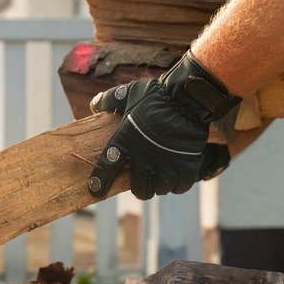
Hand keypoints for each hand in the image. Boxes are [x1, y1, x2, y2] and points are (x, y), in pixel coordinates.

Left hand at [87, 51, 239, 199]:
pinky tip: (176, 176)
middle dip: (140, 188)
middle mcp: (145, 157)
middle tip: (142, 181)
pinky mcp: (187, 165)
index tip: (95, 190)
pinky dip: (177, 185)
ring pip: (160, 189)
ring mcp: (167, 163)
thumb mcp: (129, 93)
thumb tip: (94, 104)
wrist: (188, 96)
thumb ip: (110, 100)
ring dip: (159, 185)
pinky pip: (180, 187)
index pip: (108, 166)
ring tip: (160, 177)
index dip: (100, 181)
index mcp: (126, 141)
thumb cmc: (157, 95)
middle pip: (139, 188)